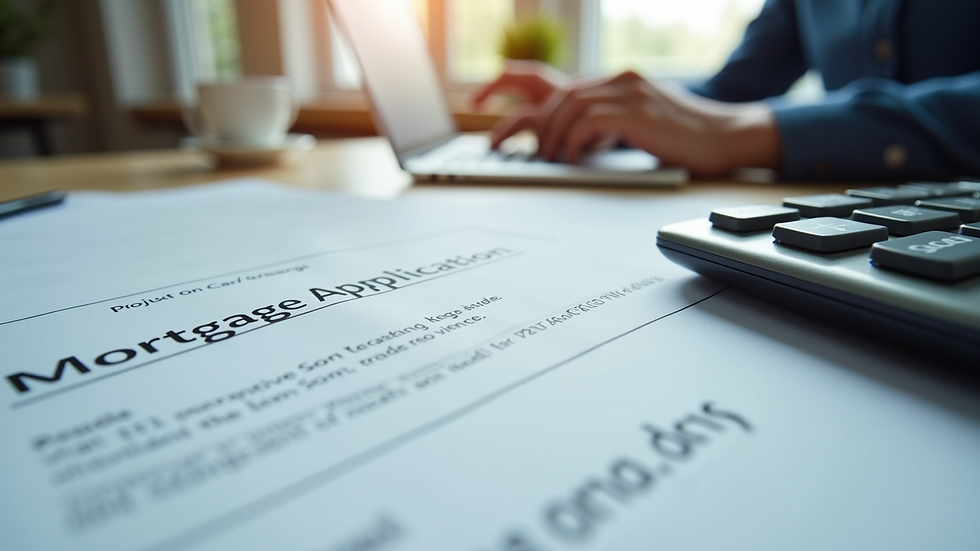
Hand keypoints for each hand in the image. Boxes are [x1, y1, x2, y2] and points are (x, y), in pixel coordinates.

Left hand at [476, 65, 780, 176]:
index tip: (479, 97)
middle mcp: (618, 79)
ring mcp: (629, 92)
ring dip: (551, 135)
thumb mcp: (634, 126)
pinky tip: (573, 157)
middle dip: (527, 123)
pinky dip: (575, 140)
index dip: (508, 82)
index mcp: (612, 82)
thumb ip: (601, 126)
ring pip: (570, 105)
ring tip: (548, 159)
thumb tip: (566, 144)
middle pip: (556, 95)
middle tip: (515, 150)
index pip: (551, 78)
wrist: (726, 138)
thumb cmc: (682, 139)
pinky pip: (591, 120)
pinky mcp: (639, 111)